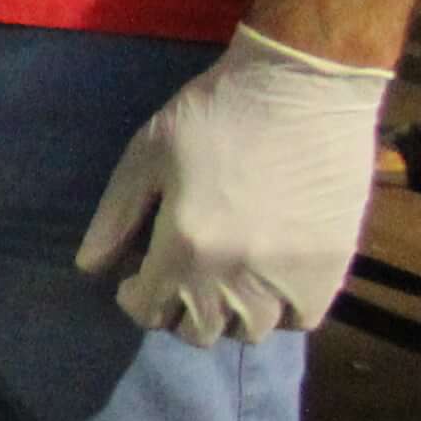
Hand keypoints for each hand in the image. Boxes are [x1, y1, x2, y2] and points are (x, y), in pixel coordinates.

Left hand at [77, 25, 394, 342]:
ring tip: (220, 278)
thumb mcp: (145, 156)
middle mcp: (237, 275)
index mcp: (187, 247)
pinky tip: (265, 278)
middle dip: (177, 309)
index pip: (150, 311)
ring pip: (251, 330)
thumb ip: (115, 218)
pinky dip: (280, 309)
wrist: (301, 89)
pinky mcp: (331, 268)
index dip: (135, 298)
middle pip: (200, 331)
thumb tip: (89, 267)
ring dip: (228, 314)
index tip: (136, 276)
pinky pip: (302, 318)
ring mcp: (289, 276)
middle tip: (177, 274)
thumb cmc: (213, 115)